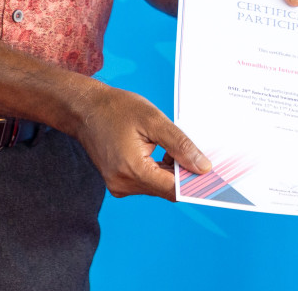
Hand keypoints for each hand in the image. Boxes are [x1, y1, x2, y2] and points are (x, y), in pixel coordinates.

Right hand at [70, 84, 210, 198]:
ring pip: (158, 185)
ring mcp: (119, 185)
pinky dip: (159, 170)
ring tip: (173, 146)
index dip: (195, 181)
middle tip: (199, 153)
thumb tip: (203, 167)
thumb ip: (180, 145)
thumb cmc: (117, 109)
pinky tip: (160, 150)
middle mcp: (124, 184)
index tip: (212, 173)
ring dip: (171, 170)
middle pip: (167, 188)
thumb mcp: (154, 120)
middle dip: (184, 173)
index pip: (174, 188)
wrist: (85, 109)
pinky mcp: (118, 182)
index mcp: (132, 170)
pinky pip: (147, 181)